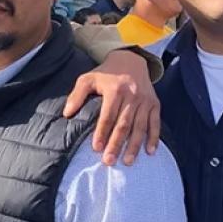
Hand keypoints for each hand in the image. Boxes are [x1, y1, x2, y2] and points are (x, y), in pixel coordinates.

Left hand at [63, 50, 159, 165]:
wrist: (131, 60)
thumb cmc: (105, 73)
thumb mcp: (88, 79)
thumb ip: (77, 95)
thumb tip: (67, 113)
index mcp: (115, 90)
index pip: (108, 116)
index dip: (102, 133)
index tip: (96, 148)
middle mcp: (132, 96)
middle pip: (124, 124)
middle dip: (116, 144)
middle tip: (109, 161)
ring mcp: (145, 101)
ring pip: (140, 126)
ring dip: (134, 146)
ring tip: (128, 161)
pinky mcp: (155, 104)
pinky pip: (155, 123)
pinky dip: (154, 138)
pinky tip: (150, 152)